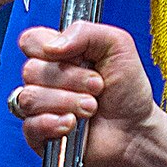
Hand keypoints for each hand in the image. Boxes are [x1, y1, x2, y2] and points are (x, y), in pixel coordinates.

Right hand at [13, 21, 166, 166]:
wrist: (136, 129)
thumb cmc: (127, 91)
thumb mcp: (117, 45)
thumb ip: (84, 31)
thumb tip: (51, 46)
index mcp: (58, 55)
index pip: (30, 41)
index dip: (49, 48)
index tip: (79, 58)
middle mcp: (46, 80)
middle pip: (31, 70)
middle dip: (70, 79)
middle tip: (97, 87)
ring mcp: (41, 108)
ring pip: (30, 98)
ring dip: (67, 102)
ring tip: (91, 108)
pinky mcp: (39, 135)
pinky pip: (30, 126)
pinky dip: (53, 124)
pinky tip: (73, 124)